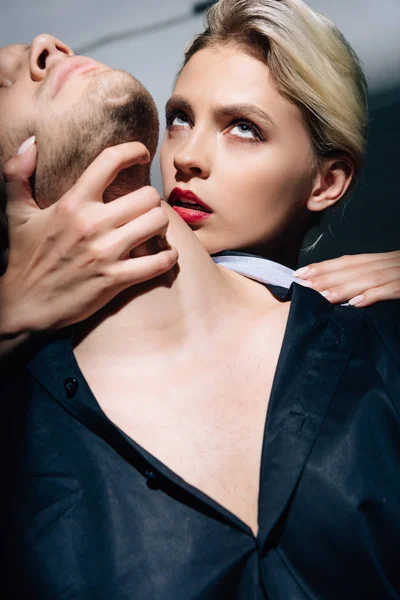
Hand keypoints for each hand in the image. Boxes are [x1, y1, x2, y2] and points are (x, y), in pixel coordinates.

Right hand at [1, 139, 177, 346]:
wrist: (26, 305)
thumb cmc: (25, 258)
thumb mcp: (17, 214)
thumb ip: (17, 174)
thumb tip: (30, 142)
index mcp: (72, 203)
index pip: (110, 161)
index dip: (134, 151)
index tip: (142, 155)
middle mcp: (92, 224)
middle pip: (147, 195)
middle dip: (151, 201)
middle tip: (145, 209)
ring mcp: (105, 253)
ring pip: (158, 223)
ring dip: (162, 226)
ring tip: (153, 230)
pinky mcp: (115, 279)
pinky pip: (159, 262)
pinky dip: (169, 257)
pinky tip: (165, 255)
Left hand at [295, 251, 399, 305]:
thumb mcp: (394, 272)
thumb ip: (372, 278)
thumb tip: (347, 292)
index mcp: (383, 259)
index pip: (348, 262)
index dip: (323, 267)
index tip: (299, 273)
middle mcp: (389, 262)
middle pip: (353, 269)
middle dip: (325, 277)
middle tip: (301, 286)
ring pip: (368, 279)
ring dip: (343, 288)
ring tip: (320, 296)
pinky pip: (390, 289)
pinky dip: (372, 295)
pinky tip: (355, 303)